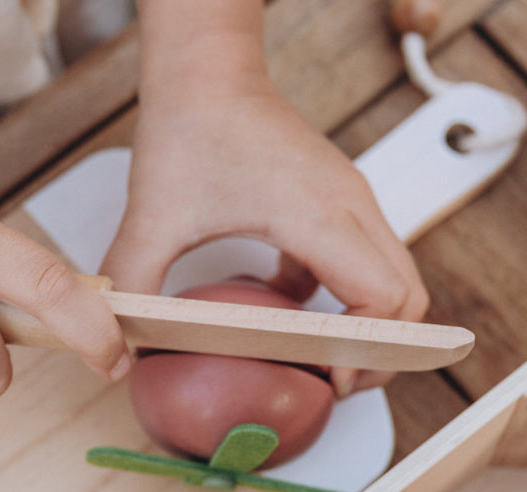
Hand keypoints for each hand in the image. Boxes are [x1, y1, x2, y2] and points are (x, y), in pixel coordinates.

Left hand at [102, 74, 424, 395]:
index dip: (365, 351)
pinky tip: (285, 309)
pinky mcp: (340, 205)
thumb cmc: (192, 126)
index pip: (383, 299)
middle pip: (408, 300)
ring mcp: (352, 204)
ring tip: (319, 361)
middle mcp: (350, 207)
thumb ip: (133, 285)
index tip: (325, 378)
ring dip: (368, 327)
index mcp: (317, 213)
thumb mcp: (152, 216)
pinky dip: (342, 298)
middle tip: (333, 384)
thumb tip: (118, 347)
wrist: (208, 71)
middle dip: (381, 353)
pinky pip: (365, 264)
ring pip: (395, 282)